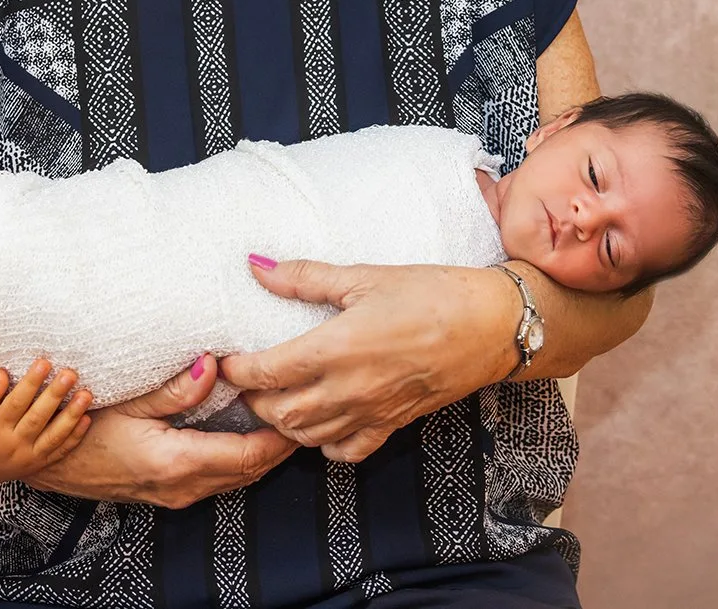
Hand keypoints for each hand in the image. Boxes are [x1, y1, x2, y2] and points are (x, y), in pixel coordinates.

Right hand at [0, 359, 92, 487]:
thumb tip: (2, 373)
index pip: (16, 402)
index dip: (31, 382)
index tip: (44, 362)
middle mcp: (14, 444)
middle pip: (38, 417)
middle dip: (55, 394)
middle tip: (70, 373)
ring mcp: (29, 456)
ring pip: (53, 436)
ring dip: (71, 415)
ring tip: (86, 394)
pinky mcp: (40, 464)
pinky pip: (60, 451)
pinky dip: (75, 436)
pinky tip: (87, 419)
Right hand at [25, 353, 297, 508]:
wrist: (42, 460)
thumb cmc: (79, 426)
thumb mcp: (127, 400)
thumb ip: (175, 388)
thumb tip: (213, 365)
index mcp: (176, 462)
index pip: (248, 454)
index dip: (280, 434)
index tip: (299, 405)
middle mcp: (182, 487)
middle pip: (251, 470)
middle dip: (281, 443)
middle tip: (304, 406)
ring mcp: (175, 494)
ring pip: (237, 478)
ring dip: (263, 452)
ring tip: (284, 416)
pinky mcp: (168, 491)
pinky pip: (219, 479)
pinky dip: (241, 458)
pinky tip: (247, 433)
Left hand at [220, 259, 517, 462]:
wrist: (492, 325)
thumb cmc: (432, 293)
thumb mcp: (365, 276)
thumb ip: (305, 277)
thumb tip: (257, 266)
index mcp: (337, 348)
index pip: (266, 372)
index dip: (237, 370)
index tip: (224, 358)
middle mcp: (349, 389)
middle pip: (279, 413)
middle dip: (253, 399)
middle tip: (246, 378)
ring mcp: (371, 412)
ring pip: (306, 437)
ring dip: (282, 422)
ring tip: (274, 398)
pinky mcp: (393, 424)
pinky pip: (346, 451)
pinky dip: (324, 444)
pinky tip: (319, 422)